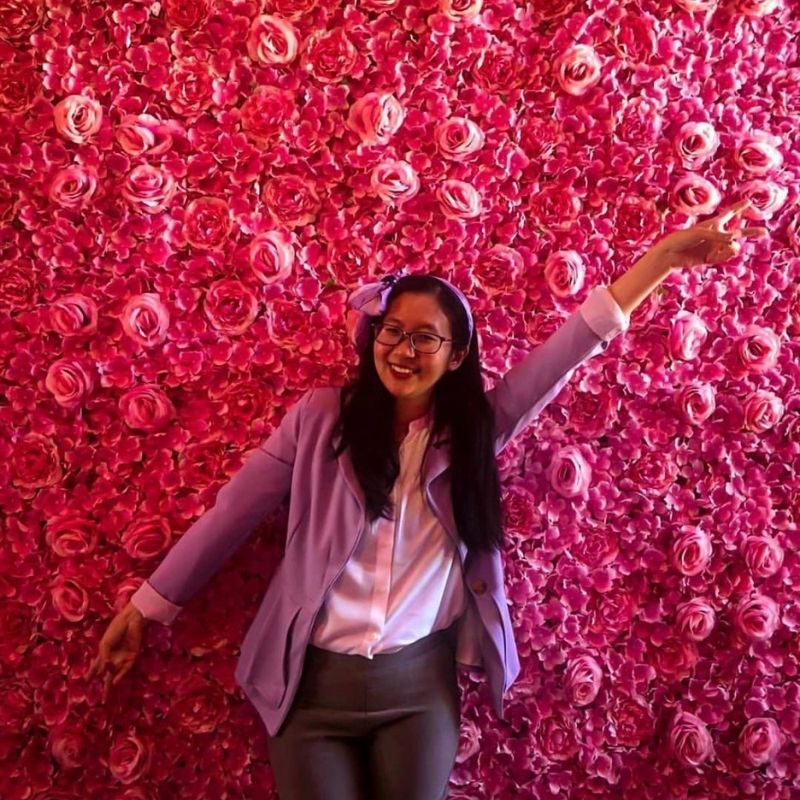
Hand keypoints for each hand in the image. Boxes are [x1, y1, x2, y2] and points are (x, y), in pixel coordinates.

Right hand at [87, 602, 146, 698]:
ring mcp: (123, 657)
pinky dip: (120, 676)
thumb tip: (103, 671)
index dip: (91, 674)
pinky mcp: (133, 656)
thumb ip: (103, 657)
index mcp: (104, 652)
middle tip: (102, 700)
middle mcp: (114, 657)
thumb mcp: (105, 644)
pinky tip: (114, 682)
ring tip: (106, 696)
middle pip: (107, 674)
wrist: (131, 620)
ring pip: (117, 674)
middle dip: (104, 687)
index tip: (85, 682)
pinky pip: (126, 669)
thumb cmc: (116, 629)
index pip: (96, 665)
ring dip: (111, 684)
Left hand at [654, 199, 768, 269]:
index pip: (729, 213)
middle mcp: (717, 235)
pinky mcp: (711, 258)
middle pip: (738, 233)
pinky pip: (725, 256)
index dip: (739, 207)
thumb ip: (719, 236)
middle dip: (751, 232)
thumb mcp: (701, 233)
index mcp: (714, 223)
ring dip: (732, 247)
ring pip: (733, 247)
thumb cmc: (683, 238)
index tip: (749, 201)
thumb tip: (736, 241)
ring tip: (727, 246)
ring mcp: (715, 247)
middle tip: (765, 232)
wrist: (671, 255)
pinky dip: (724, 255)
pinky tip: (715, 254)